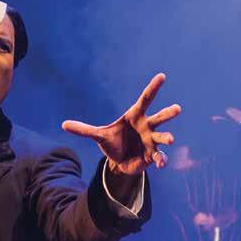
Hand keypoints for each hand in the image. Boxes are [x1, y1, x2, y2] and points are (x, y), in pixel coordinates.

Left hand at [62, 73, 180, 174]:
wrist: (120, 161)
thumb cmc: (113, 142)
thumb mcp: (99, 136)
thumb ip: (84, 130)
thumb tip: (63, 124)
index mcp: (135, 116)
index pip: (146, 99)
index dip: (153, 88)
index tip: (162, 76)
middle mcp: (147, 126)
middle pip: (160, 117)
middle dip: (168, 113)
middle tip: (177, 108)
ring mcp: (152, 141)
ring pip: (163, 137)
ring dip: (167, 138)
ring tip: (170, 139)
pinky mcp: (153, 155)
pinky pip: (159, 157)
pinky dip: (161, 160)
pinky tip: (160, 164)